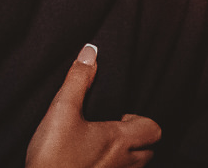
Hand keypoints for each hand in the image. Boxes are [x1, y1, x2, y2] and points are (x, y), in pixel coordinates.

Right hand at [23, 44, 161, 167]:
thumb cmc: (54, 157)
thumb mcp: (62, 110)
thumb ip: (78, 80)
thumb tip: (90, 52)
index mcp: (119, 140)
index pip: (153, 129)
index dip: (141, 120)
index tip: (120, 115)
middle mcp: (124, 163)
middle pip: (149, 150)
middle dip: (136, 138)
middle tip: (112, 129)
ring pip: (136, 166)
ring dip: (127, 155)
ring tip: (103, 145)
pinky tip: (93, 162)